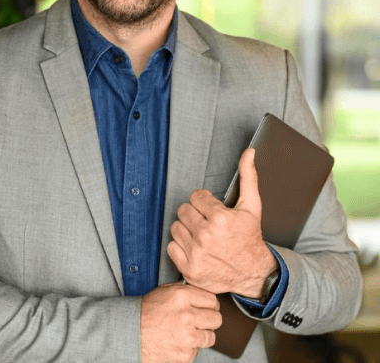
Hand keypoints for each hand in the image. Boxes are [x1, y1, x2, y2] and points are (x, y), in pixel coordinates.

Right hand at [140, 282, 221, 362]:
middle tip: (200, 320)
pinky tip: (178, 341)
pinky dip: (190, 347)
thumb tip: (202, 292)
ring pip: (211, 336)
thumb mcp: (164, 291)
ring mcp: (187, 337)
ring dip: (202, 334)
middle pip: (216, 319)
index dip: (210, 304)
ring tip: (189, 332)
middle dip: (210, 319)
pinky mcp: (185, 355)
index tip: (206, 307)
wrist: (131, 333)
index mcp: (182, 296)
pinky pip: (197, 350)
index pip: (213, 300)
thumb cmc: (148, 311)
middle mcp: (187, 315)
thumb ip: (185, 290)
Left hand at [167, 148, 277, 297]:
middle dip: (194, 214)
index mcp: (220, 218)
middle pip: (183, 211)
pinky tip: (195, 248)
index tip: (212, 211)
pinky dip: (180, 247)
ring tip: (201, 235)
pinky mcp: (188, 268)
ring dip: (186, 230)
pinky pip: (171, 247)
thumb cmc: (250, 238)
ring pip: (175, 227)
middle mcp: (206, 236)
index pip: (195, 197)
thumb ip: (248, 177)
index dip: (204, 203)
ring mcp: (196, 253)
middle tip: (206, 222)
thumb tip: (249, 152)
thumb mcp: (252, 206)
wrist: (254, 274)